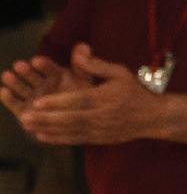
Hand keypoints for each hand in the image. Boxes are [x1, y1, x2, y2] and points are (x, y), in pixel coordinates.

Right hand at [0, 53, 87, 120]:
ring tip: (7, 76)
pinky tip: (3, 91)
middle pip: (33, 76)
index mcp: (56, 76)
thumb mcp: (85, 84)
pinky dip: (8, 98)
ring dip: (14, 82)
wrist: (75, 125)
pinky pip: (15, 104)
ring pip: (22, 88)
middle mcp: (42, 84)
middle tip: (20, 66)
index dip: (43, 65)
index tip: (37, 61)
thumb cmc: (83, 101)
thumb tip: (84, 45)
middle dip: (26, 72)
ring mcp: (32, 97)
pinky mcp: (23, 110)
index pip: (50, 68)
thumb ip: (83, 67)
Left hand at [5, 44, 158, 145]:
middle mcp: (103, 116)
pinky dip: (59, 139)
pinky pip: (77, 140)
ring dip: (49, 130)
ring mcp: (102, 130)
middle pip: (71, 119)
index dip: (57, 102)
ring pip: (72, 131)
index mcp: (105, 98)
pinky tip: (43, 137)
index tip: (38, 102)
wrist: (154, 117)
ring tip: (29, 127)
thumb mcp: (119, 72)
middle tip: (26, 117)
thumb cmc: (134, 92)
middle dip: (47, 119)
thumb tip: (78, 53)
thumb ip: (96, 64)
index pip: (78, 100)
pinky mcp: (101, 139)